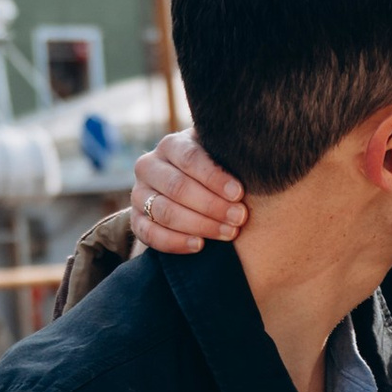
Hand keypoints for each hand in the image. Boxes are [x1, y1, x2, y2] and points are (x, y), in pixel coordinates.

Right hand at [129, 134, 250, 254]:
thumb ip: (229, 156)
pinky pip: (149, 234)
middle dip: (212, 205)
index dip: (215, 177)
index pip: (190, 158)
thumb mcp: (219, 155)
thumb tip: (255, 162)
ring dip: (199, 225)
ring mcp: (139, 194)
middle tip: (239, 218)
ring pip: (164, 211)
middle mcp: (149, 166)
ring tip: (228, 233)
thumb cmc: (214, 170)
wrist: (188, 188)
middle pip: (177, 187)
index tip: (239, 193)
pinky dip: (175, 242)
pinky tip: (199, 246)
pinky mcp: (136, 220)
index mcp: (170, 145)